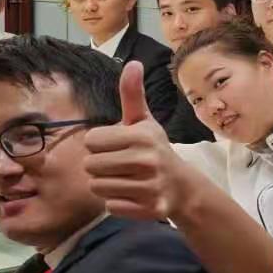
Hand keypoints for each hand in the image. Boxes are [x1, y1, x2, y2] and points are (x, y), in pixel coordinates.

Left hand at [84, 61, 194, 219]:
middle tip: (117, 164)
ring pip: (97, 187)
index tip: (114, 146)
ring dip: (105, 184)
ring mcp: (150, 186)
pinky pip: (110, 206)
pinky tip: (131, 195)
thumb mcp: (143, 121)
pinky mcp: (150, 209)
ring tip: (124, 179)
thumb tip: (132, 63)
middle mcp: (147, 160)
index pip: (90, 141)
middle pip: (90, 165)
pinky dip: (116, 203)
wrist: (183, 186)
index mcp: (141, 136)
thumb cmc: (154, 149)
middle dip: (99, 165)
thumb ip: (131, 94)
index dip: (98, 144)